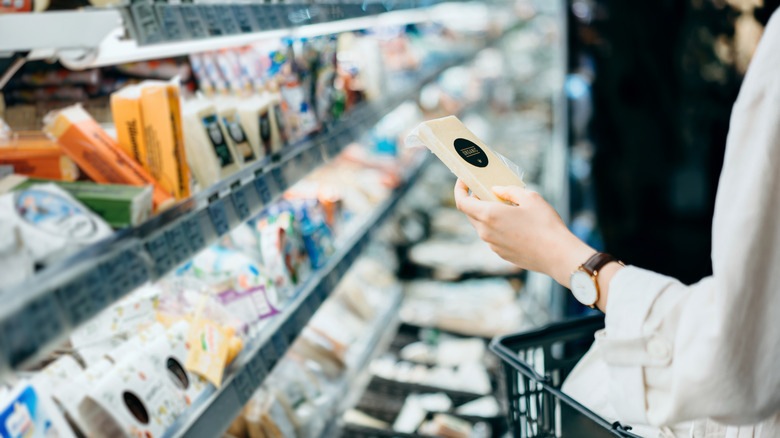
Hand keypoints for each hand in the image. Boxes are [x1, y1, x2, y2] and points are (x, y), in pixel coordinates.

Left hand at [453, 179, 594, 287]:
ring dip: (487, 214)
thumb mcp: (530, 198)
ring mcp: (492, 245)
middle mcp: (486, 232)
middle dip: (475, 200)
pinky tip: (514, 223)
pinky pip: (492, 236)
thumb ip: (509, 191)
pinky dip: (496, 226)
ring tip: (505, 205)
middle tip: (487, 189)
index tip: (464, 181)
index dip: (459, 189)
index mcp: (489, 215)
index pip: (461, 202)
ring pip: (482, 225)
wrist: (557, 255)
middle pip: (470, 213)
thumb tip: (496, 190)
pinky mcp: (501, 253)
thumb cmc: (545, 225)